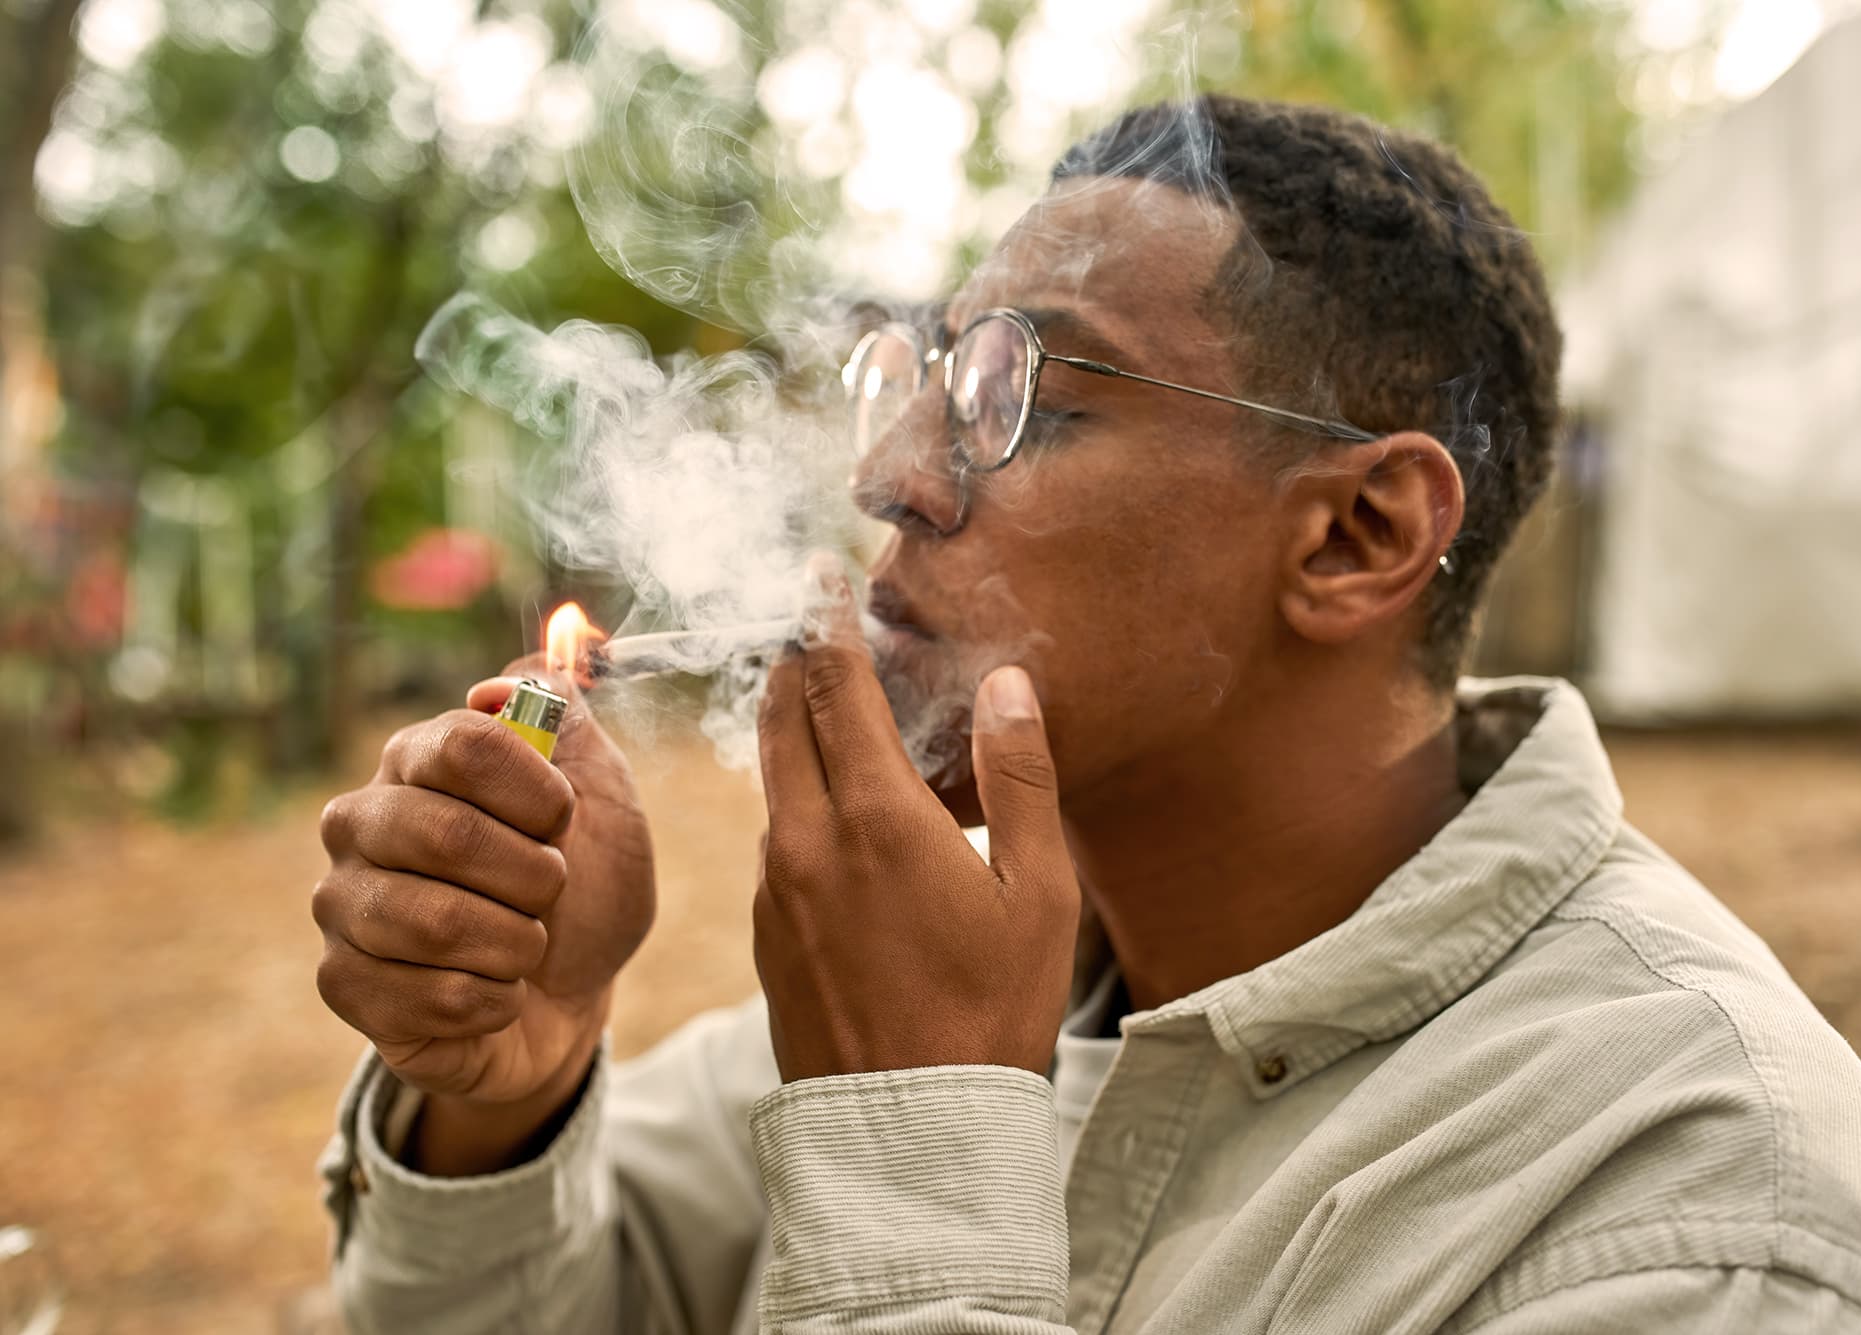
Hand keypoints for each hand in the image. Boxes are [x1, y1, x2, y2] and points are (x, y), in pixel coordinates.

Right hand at [314, 662, 655, 1114]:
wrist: (574, 997)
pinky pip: (429, 996)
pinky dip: (492, 1001)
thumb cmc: (584, 888)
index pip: (465, 744)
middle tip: (549, 893)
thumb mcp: (604, 795)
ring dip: (516, 944)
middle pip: (447, 834)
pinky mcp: (342, 981)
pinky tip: (494, 993)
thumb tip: (501, 684)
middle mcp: (362, 821)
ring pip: (436, 924)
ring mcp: (343, 902)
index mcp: (418, 759)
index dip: (538, 792)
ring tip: (524, 945)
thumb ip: (565, 718)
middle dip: (534, 877)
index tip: (564, 821)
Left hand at [753, 556, 1080, 1081]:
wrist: (911, 1133)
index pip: (833, 685)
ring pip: (773, 780)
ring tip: (841, 719)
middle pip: (781, 717)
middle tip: (819, 633)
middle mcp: (806, 840)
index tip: (819, 576)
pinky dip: (798, 802)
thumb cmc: (992, 1012)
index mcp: (874, 818)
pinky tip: (842, 821)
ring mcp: (777, 889)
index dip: (826, 622)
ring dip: (796, 736)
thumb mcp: (1037, 894)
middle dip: (797, 666)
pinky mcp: (768, 934)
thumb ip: (1018, 778)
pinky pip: (776, 839)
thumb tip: (1007, 686)